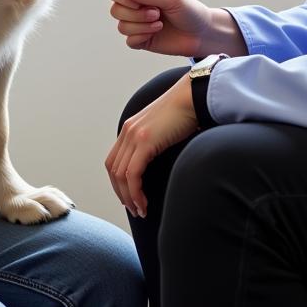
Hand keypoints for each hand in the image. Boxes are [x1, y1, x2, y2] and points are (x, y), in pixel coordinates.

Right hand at [84, 0, 243, 56]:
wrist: (200, 35)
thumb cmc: (189, 10)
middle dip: (129, 3)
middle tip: (153, 9)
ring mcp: (134, 18)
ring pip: (118, 18)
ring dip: (139, 21)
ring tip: (158, 20)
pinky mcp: (137, 36)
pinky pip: (126, 37)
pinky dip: (141, 35)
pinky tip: (155, 32)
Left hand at [105, 74, 196, 217]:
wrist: (193, 96)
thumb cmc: (184, 113)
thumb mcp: (163, 130)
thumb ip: (154, 143)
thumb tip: (155, 164)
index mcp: (130, 128)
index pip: (114, 161)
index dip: (118, 183)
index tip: (128, 197)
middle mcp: (128, 131)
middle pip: (113, 170)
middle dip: (121, 193)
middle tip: (133, 209)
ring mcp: (134, 135)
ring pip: (121, 175)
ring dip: (128, 197)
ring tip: (140, 210)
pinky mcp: (145, 141)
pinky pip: (132, 174)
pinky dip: (135, 193)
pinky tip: (144, 203)